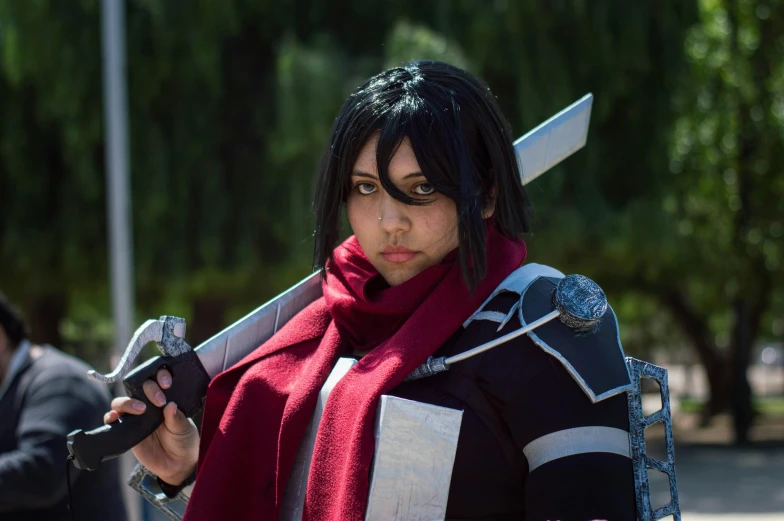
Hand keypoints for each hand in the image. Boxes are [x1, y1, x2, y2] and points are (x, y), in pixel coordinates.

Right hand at [104, 368, 199, 485]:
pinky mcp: (126, 431)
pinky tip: (114, 417)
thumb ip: (177, 418)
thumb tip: (170, 405)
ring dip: (127, 402)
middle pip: (139, 387)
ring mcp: (136, 417)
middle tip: (159, 401)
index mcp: (165, 398)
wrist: (177, 464)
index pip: (158, 380)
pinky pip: (113, 421)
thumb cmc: (184, 441)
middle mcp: (149, 404)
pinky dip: (110, 416)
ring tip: (140, 409)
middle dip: (148, 389)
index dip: (160, 376)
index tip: (167, 383)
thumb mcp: (184, 429)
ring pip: (122, 402)